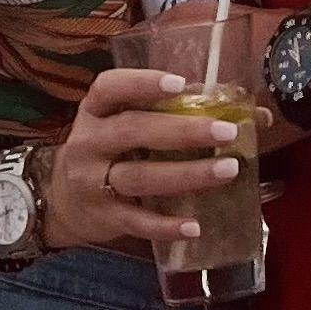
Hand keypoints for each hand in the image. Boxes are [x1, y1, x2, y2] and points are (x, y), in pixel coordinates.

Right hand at [40, 65, 246, 257]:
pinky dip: (166, 225)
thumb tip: (248, 113)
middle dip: (182, 131)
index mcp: (95, 111)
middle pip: (133, 131)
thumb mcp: (121, 125)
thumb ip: (169, 114)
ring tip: (227, 170)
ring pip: (140, 177)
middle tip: (225, 131)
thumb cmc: (110, 152)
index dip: (142, 83)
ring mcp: (92, 181)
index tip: (180, 84)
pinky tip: (194, 226)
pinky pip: (137, 221)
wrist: (62, 201)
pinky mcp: (104, 217)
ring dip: (186, 175)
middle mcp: (90, 142)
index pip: (109, 88)